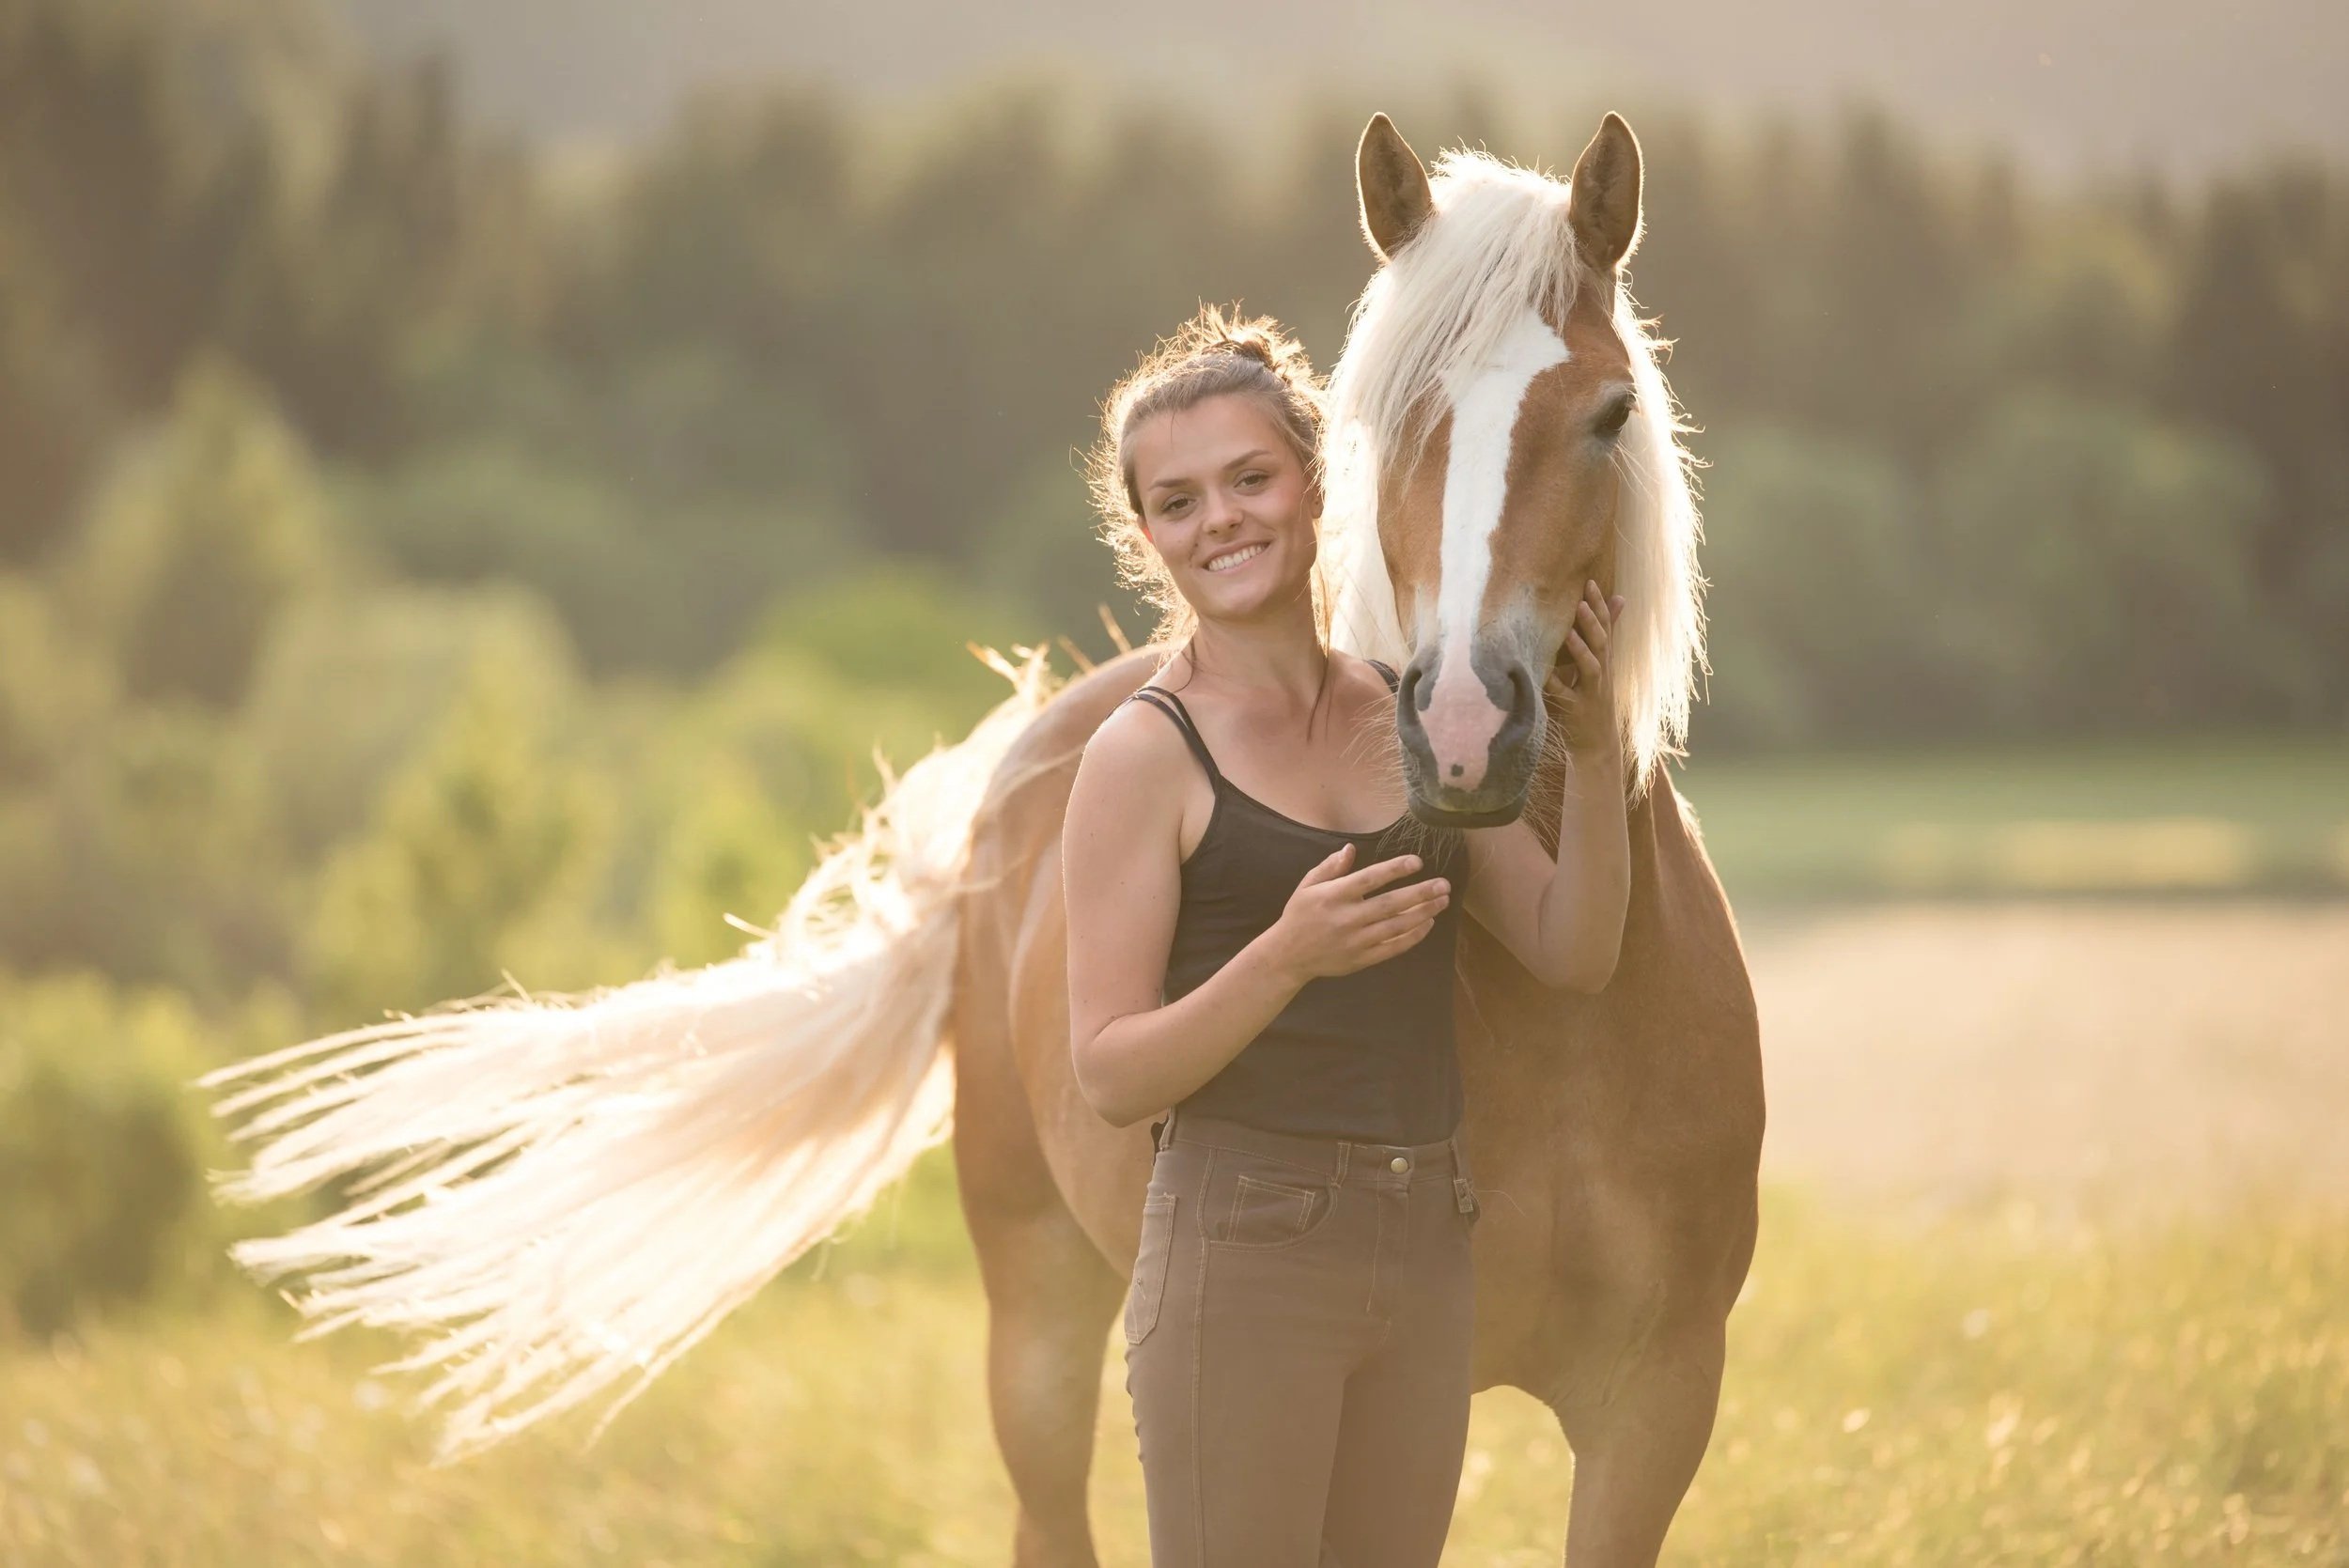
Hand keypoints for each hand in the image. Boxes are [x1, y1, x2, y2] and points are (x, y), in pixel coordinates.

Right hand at [1268, 842, 1450, 982]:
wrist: (1288, 956)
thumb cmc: (1299, 915)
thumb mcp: (1307, 886)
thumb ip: (1330, 867)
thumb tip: (1350, 849)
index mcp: (1333, 896)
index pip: (1369, 879)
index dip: (1394, 870)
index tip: (1417, 862)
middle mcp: (1347, 918)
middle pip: (1391, 904)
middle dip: (1421, 893)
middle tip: (1444, 885)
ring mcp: (1356, 941)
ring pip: (1397, 926)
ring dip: (1423, 913)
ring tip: (1442, 901)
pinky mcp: (1361, 959)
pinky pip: (1393, 947)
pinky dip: (1413, 937)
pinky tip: (1427, 924)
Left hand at [1545, 580, 1624, 758]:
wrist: (1597, 746)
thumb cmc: (1594, 699)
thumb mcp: (1603, 665)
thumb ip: (1606, 633)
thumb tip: (1619, 598)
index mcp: (1605, 661)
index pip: (1605, 628)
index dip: (1599, 606)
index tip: (1588, 583)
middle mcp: (1602, 674)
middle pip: (1602, 643)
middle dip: (1593, 622)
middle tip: (1582, 599)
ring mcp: (1591, 693)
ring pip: (1591, 668)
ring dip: (1582, 649)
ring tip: (1569, 631)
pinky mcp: (1577, 712)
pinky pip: (1565, 696)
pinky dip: (1555, 685)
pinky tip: (1542, 673)